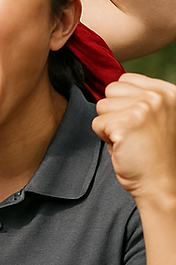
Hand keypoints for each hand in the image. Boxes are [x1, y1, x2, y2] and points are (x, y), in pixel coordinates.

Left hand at [93, 73, 175, 201]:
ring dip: (109, 125)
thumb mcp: (156, 116)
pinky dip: (105, 138)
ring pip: (101, 106)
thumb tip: (110, 87)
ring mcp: (143, 107)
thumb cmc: (156, 154)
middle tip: (134, 133)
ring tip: (130, 140)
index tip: (139, 122)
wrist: (164, 185)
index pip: (125, 79)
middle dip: (115, 112)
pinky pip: (97, 124)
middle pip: (110, 90)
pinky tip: (124, 148)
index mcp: (168, 91)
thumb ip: (140, 99)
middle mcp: (158, 96)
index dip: (124, 102)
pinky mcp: (126, 122)